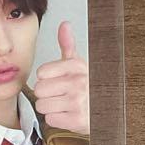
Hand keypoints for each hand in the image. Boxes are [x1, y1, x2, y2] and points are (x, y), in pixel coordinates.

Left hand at [34, 21, 89, 136]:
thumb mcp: (78, 64)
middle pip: (39, 89)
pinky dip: (56, 119)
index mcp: (76, 66)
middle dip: (45, 94)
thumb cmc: (87, 86)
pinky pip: (50, 119)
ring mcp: (78, 101)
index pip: (42, 72)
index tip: (55, 80)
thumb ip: (68, 44)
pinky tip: (66, 114)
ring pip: (42, 105)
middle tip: (58, 94)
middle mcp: (78, 82)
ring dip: (49, 107)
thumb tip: (64, 24)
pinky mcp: (77, 120)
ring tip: (62, 104)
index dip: (45, 78)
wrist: (105, 108)